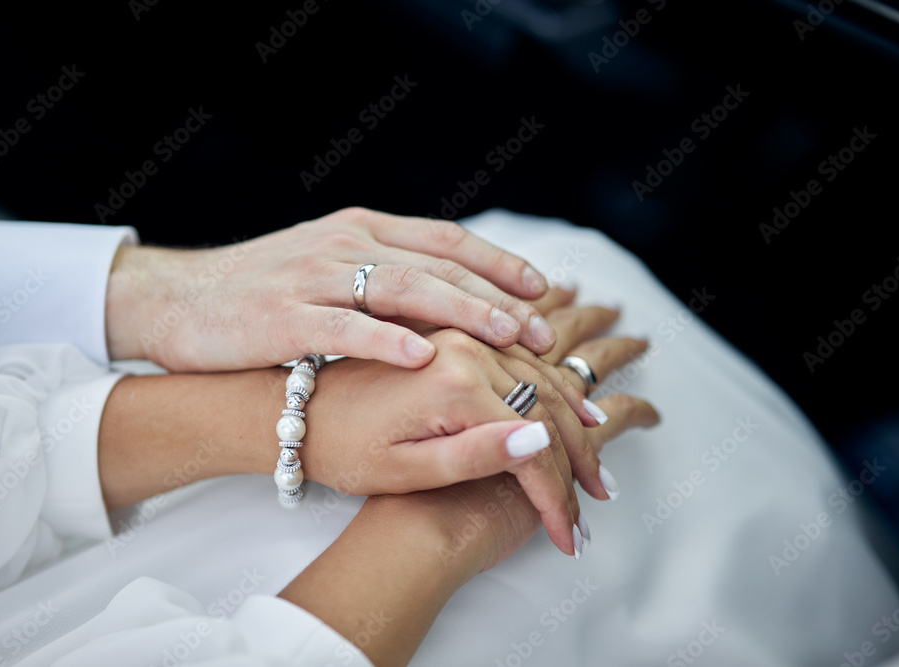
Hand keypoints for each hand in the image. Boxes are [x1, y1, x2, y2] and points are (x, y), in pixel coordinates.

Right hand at [105, 207, 555, 370]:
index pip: (446, 241)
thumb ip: (382, 271)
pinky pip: (344, 328)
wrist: (177, 300)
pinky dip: (386, 340)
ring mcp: (313, 279)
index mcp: (360, 230)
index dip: (499, 263)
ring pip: (402, 289)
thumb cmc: (260, 291)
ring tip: (506, 337)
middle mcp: (344, 246)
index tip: (542, 291)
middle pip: (437, 266)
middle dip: (496, 298)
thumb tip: (449, 294)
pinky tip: (423, 356)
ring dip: (461, 311)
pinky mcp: (283, 319)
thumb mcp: (327, 265)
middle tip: (542, 331)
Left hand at [304, 287, 657, 556]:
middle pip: (548, 403)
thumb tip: (541, 442)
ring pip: (542, 374)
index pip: (533, 444)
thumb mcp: (406, 470)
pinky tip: (571, 403)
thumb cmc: (344, 449)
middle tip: (598, 496)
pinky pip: (520, 354)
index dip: (556, 495)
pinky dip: (552, 382)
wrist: (299, 408)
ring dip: (574, 418)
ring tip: (595, 458)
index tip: (568, 535)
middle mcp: (466, 345)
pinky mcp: (455, 331)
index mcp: (456, 383)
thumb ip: (475, 456)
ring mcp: (462, 333)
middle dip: (578, 456)